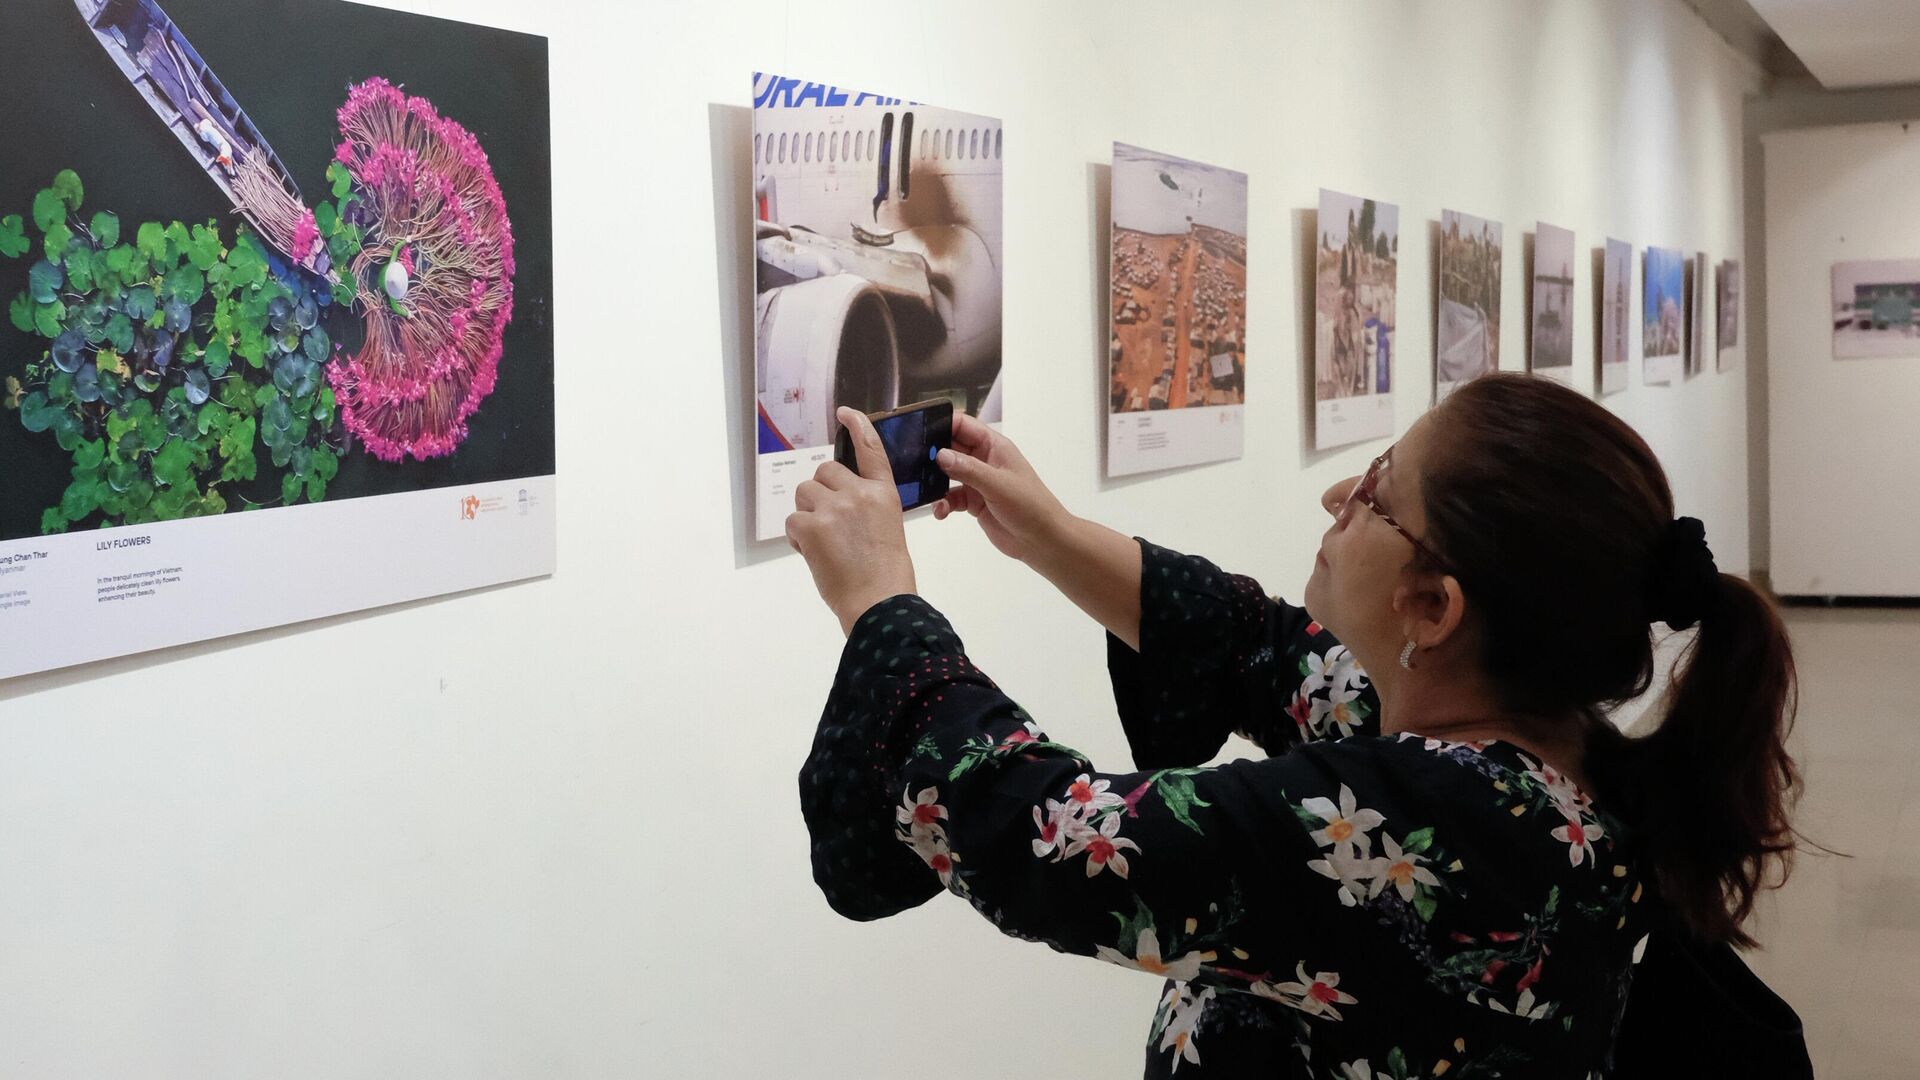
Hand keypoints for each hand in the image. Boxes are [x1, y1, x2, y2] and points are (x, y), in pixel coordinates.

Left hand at [786, 407, 917, 635]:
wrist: (879, 602)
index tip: (845, 412)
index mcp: (884, 494)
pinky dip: (798, 537)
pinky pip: (792, 520)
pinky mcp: (811, 526)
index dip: (858, 426)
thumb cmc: (886, 574)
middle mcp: (859, 493)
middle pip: (824, 471)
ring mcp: (834, 508)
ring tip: (824, 541)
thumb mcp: (888, 528)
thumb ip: (866, 506)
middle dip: (821, 492)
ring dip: (807, 513)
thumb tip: (838, 502)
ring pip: (804, 493)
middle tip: (829, 522)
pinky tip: (813, 553)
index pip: (871, 450)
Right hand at [931, 413, 1071, 563]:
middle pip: (950, 447)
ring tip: (923, 490)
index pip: (963, 425)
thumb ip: (968, 469)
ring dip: (934, 482)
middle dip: (931, 454)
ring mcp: (977, 481)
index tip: (918, 431)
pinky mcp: (973, 501)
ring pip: (947, 473)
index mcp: (994, 446)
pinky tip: (940, 511)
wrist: (1042, 541)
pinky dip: (942, 503)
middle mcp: (984, 460)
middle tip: (912, 463)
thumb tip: (940, 455)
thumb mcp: (998, 484)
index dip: (941, 424)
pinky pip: (950, 497)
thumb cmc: (1030, 506)